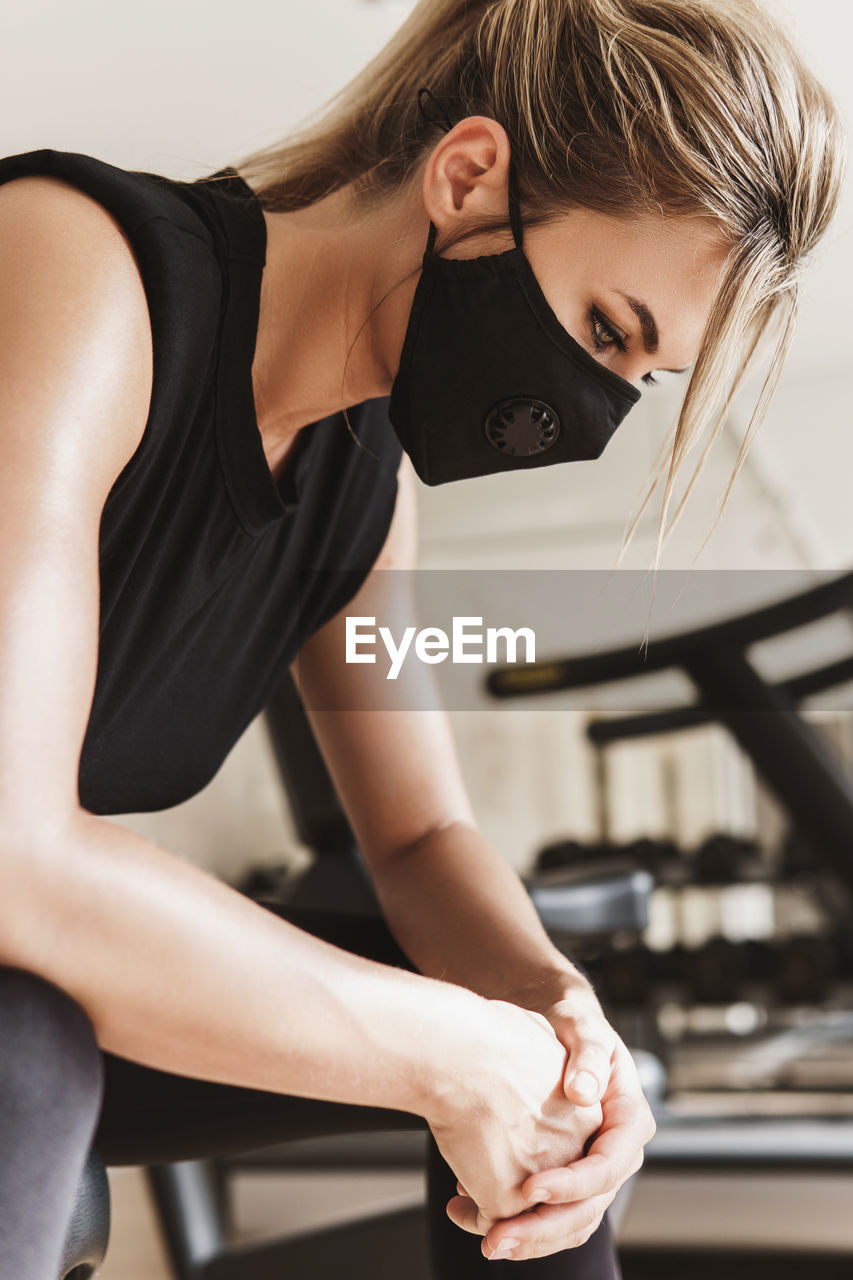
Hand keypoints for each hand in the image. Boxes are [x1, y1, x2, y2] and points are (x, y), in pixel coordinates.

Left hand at [450, 988, 655, 1262]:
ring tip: (483, 1236)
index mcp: (629, 1120)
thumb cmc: (571, 1022)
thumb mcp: (582, 1027)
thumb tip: (584, 1091)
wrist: (553, 1027)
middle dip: (541, 1228)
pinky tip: (475, 1211)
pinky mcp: (565, 1175)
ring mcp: (591, 1169)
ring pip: (568, 1222)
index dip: (571, 1184)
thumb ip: (588, 1053)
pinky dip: (516, 1221)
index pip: (607, 1167)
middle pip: (587, 1208)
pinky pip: (548, 1214)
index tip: (530, 1188)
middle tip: (497, 1238)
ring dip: (526, 1238)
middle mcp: (615, 1153)